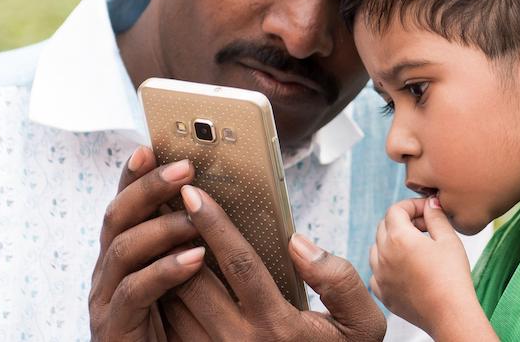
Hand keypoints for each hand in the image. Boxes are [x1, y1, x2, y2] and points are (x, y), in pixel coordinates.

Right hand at [90, 147, 205, 340]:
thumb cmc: (177, 334)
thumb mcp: (180, 284)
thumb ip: (184, 248)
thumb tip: (212, 205)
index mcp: (121, 258)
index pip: (123, 206)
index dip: (133, 176)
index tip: (150, 147)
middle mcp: (106, 274)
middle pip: (117, 217)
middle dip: (149, 189)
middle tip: (185, 168)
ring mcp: (105, 300)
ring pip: (122, 249)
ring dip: (161, 228)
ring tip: (196, 218)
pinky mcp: (113, 328)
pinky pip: (135, 291)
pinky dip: (164, 271)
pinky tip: (194, 259)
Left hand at [168, 185, 386, 340]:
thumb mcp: (361, 325)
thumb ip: (339, 281)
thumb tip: (297, 243)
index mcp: (278, 326)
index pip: (240, 264)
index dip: (214, 225)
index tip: (193, 193)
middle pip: (193, 279)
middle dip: (175, 235)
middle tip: (163, 197)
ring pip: (175, 301)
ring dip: (164, 261)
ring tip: (158, 223)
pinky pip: (172, 322)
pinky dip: (165, 289)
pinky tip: (163, 263)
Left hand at [369, 197, 487, 338]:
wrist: (450, 314)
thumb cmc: (453, 276)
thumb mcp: (449, 239)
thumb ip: (435, 216)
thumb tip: (430, 203)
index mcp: (398, 238)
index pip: (396, 210)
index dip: (412, 206)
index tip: (428, 212)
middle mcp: (382, 255)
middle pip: (384, 227)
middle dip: (402, 222)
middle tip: (425, 228)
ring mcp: (379, 275)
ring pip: (376, 249)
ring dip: (391, 243)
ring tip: (415, 248)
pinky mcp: (382, 293)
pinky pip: (377, 272)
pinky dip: (387, 266)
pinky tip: (405, 269)